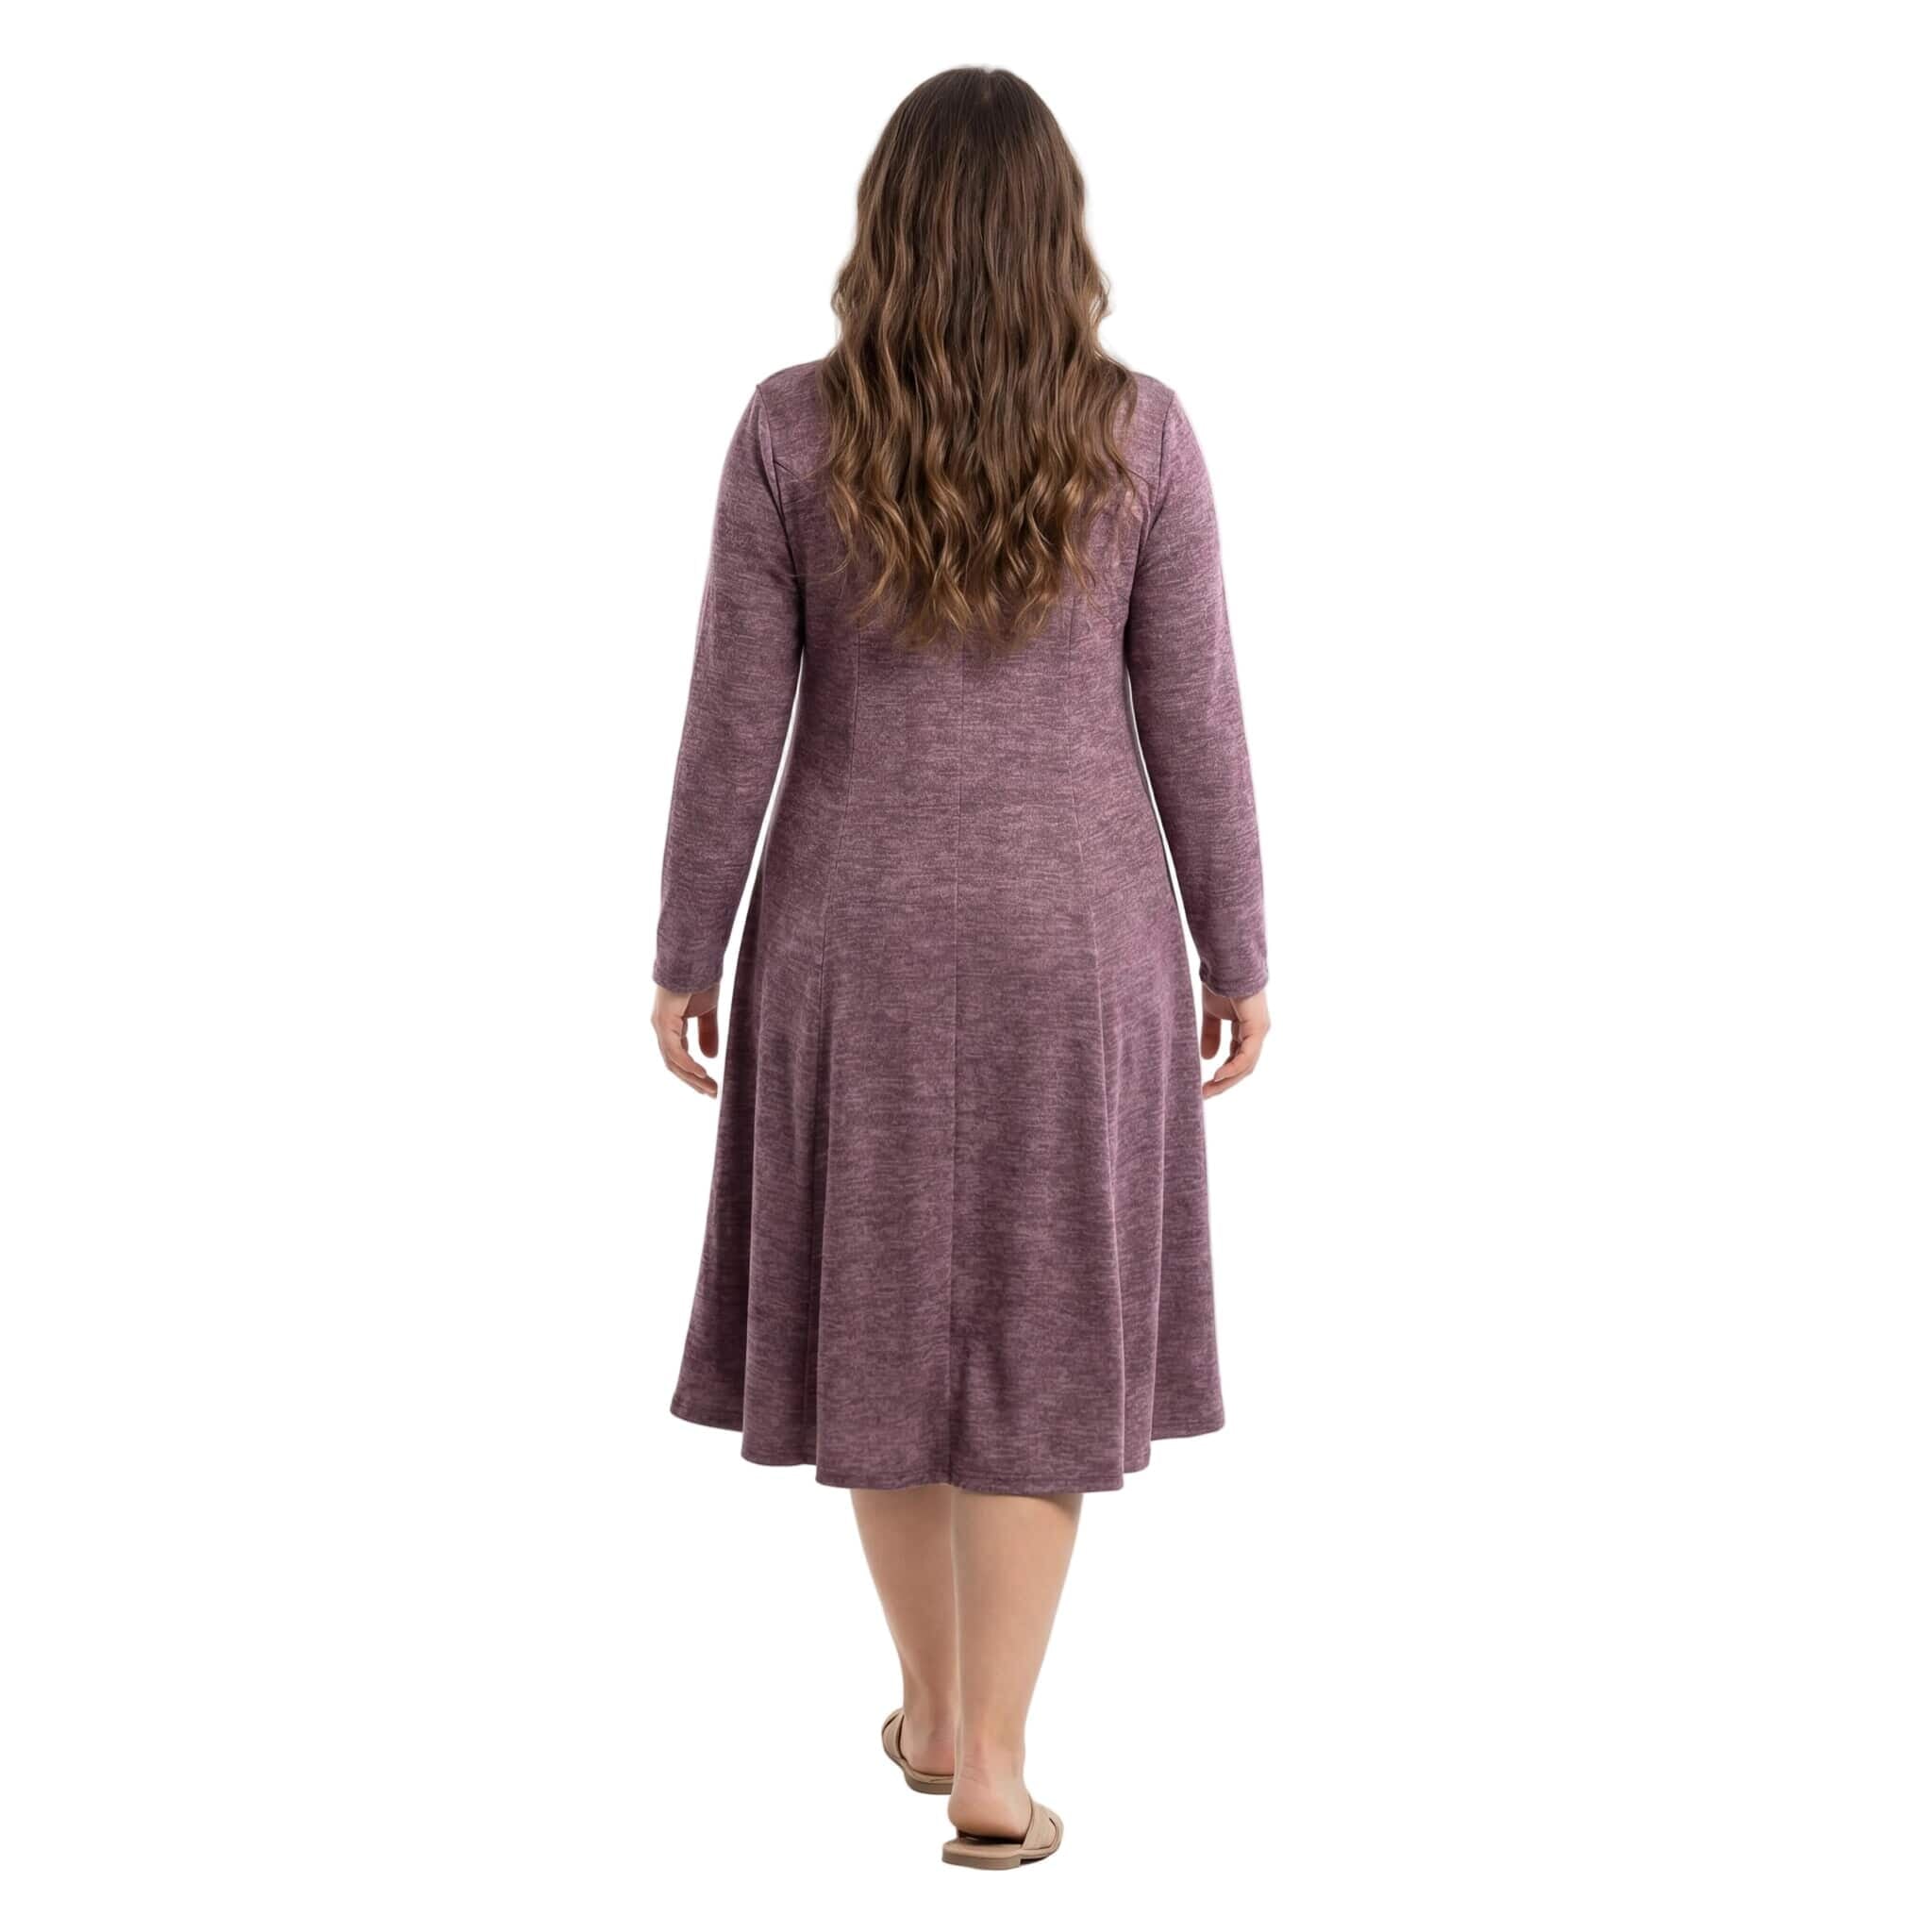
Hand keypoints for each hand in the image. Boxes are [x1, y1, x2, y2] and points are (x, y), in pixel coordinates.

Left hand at [654, 982, 720, 1096]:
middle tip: (712, 1094)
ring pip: (673, 1061)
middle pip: (675, 1064)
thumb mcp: (708, 1011)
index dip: (694, 1074)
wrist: (694, 957)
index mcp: (671, 1026)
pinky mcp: (663, 1020)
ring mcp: (660, 1025)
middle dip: (694, 1081)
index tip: (710, 1086)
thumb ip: (708, 1033)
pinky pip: (674, 1049)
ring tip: (710, 1088)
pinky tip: (701, 1072)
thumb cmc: (699, 979)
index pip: (680, 1057)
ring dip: (692, 1077)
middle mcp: (662, 1028)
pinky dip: (687, 1063)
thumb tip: (710, 1057)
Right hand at [1200, 985, 1268, 1097]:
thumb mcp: (1211, 1014)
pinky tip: (1218, 1075)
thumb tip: (1207, 1058)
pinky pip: (1246, 1055)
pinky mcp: (1258, 1028)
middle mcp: (1256, 1033)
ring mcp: (1259, 1031)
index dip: (1221, 1074)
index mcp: (1246, 1030)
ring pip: (1245, 1065)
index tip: (1203, 1085)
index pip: (1236, 1059)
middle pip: (1242, 1067)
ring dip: (1227, 1080)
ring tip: (1209, 1089)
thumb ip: (1210, 1034)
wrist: (1226, 965)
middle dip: (1223, 1082)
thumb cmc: (1220, 984)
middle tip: (1205, 1094)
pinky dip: (1233, 1067)